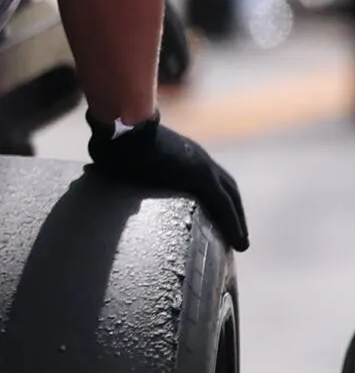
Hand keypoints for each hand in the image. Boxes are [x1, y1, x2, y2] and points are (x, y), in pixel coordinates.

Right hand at [89, 114, 247, 251]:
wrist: (118, 129)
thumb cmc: (111, 141)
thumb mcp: (120, 158)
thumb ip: (119, 167)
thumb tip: (95, 174)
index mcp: (181, 153)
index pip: (208, 177)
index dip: (217, 196)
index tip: (219, 216)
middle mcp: (197, 157)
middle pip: (226, 187)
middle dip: (233, 211)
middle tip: (236, 234)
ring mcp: (202, 164)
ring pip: (230, 198)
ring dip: (237, 220)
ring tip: (240, 243)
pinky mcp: (200, 176)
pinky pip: (224, 205)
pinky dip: (233, 224)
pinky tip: (239, 242)